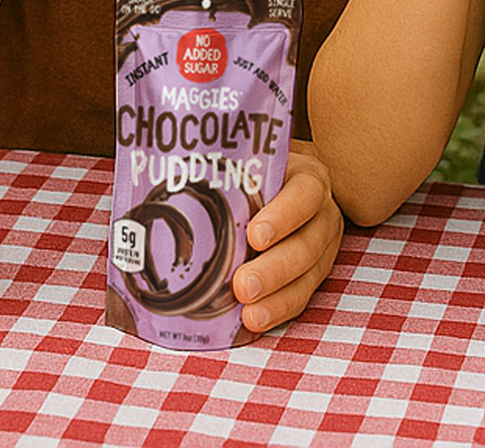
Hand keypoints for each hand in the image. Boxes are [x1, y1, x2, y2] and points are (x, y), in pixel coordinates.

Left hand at [233, 140, 344, 332]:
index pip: (305, 193)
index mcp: (308, 179)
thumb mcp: (248, 164)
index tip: (254, 235)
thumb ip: (222, 171)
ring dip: (277, 297)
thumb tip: (163, 175)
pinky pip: (301, 297)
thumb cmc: (254, 177)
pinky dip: (277, 310)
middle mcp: (321, 213)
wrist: (279, 191)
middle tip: (243, 285)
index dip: (284, 215)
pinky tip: (254, 321)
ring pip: (308, 275)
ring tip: (249, 312)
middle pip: (308, 243)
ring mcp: (321, 247)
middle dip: (275, 269)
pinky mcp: (314, 275)